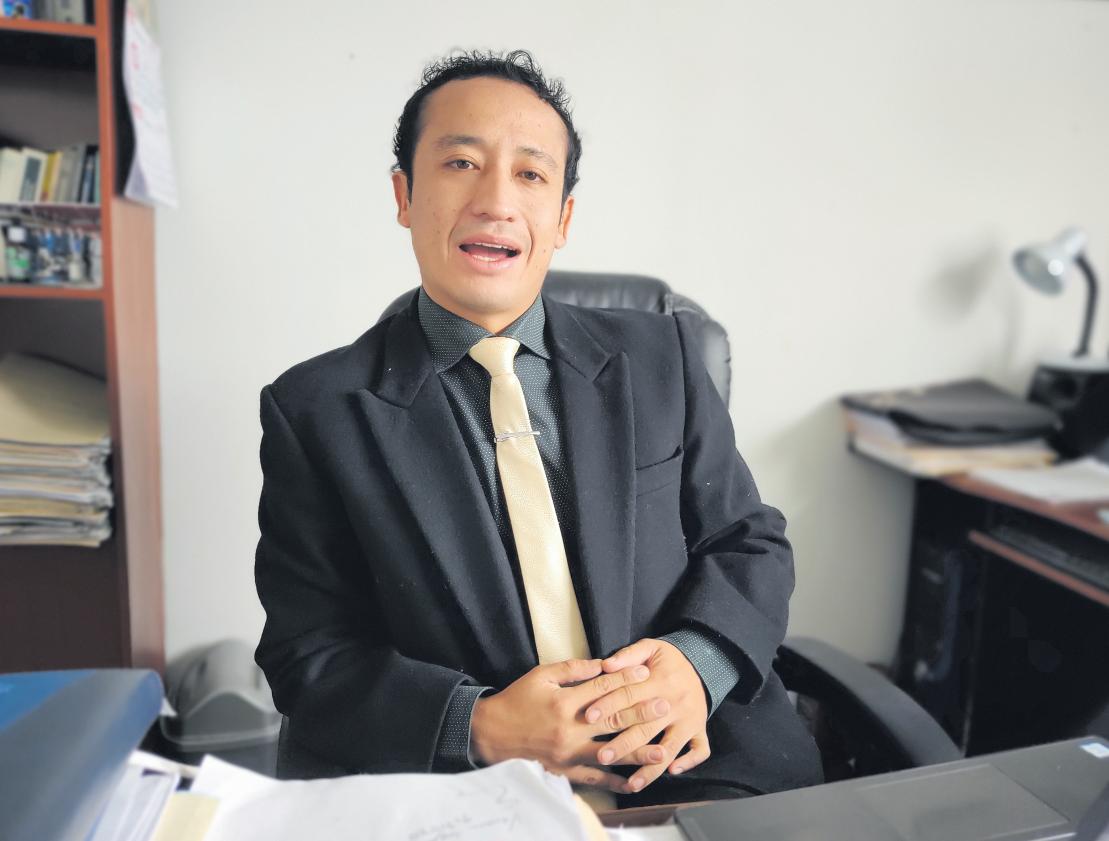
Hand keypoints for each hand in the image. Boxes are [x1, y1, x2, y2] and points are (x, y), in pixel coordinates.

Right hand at [470, 658, 671, 792]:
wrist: (492, 734)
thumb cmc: (517, 700)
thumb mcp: (541, 675)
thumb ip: (572, 669)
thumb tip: (602, 664)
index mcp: (564, 702)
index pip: (602, 688)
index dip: (626, 679)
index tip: (647, 674)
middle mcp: (570, 729)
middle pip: (613, 719)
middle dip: (642, 713)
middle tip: (666, 707)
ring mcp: (568, 753)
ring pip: (609, 753)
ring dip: (637, 752)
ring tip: (661, 752)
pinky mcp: (564, 771)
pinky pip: (594, 778)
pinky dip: (614, 781)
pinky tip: (632, 781)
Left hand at [585, 638, 710, 792]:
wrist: (705, 662)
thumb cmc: (669, 659)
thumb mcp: (651, 648)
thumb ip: (628, 655)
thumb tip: (605, 665)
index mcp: (661, 681)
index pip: (630, 696)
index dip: (608, 705)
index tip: (588, 717)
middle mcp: (676, 703)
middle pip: (646, 728)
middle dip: (623, 744)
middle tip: (602, 757)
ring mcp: (690, 719)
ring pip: (670, 748)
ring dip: (650, 767)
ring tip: (631, 783)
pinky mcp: (700, 729)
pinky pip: (699, 750)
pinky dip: (688, 762)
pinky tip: (670, 771)